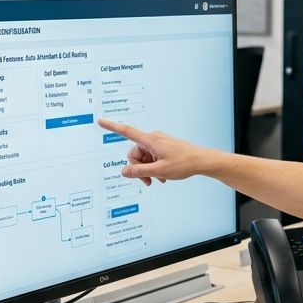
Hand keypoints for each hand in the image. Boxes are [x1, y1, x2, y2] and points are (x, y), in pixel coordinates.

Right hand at [97, 119, 214, 185]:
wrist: (201, 161)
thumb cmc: (184, 163)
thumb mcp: (159, 171)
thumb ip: (139, 172)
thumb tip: (124, 171)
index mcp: (150, 140)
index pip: (127, 132)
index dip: (112, 127)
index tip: (100, 121)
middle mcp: (152, 139)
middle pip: (134, 154)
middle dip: (138, 168)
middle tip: (149, 181)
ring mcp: (158, 143)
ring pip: (143, 158)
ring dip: (147, 170)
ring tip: (159, 179)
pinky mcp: (162, 147)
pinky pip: (151, 157)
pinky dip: (153, 167)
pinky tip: (162, 176)